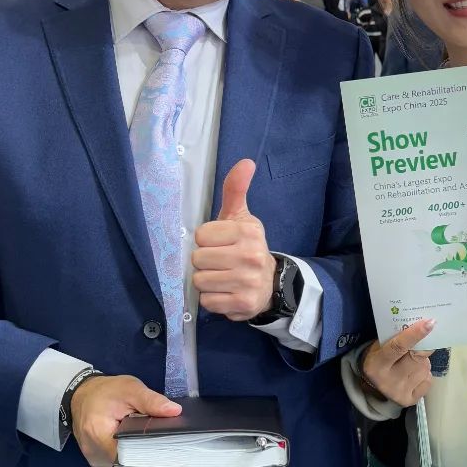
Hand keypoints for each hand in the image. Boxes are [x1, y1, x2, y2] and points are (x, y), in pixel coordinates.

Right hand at [69, 374, 180, 466]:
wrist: (83, 395)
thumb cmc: (105, 392)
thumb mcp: (130, 389)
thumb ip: (151, 401)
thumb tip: (175, 411)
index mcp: (98, 433)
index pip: (131, 453)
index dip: (150, 448)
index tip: (165, 439)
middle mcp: (94, 452)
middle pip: (129, 461)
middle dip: (146, 449)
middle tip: (156, 434)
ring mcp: (95, 461)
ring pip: (126, 465)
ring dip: (137, 453)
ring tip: (143, 436)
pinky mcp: (98, 463)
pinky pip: (119, 465)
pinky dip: (129, 455)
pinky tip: (133, 442)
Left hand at [192, 159, 276, 320]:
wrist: (269, 283)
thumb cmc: (245, 247)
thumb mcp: (240, 217)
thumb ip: (236, 189)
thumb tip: (246, 162)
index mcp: (247, 231)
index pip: (201, 236)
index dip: (205, 241)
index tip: (219, 244)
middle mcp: (250, 256)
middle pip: (198, 259)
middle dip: (204, 263)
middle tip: (219, 263)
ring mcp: (248, 282)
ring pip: (200, 281)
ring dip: (207, 282)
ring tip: (222, 278)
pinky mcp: (243, 304)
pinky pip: (207, 302)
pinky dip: (212, 300)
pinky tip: (226, 292)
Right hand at [361, 318, 435, 406]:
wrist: (372, 387)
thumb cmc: (378, 359)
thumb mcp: (379, 347)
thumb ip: (396, 339)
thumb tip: (422, 327)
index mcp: (376, 365)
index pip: (398, 347)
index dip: (415, 334)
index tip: (430, 323)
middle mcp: (387, 381)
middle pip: (416, 358)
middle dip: (425, 346)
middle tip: (429, 338)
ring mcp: (400, 393)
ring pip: (424, 368)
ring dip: (423, 361)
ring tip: (413, 361)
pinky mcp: (411, 401)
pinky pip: (428, 380)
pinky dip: (425, 373)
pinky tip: (414, 373)